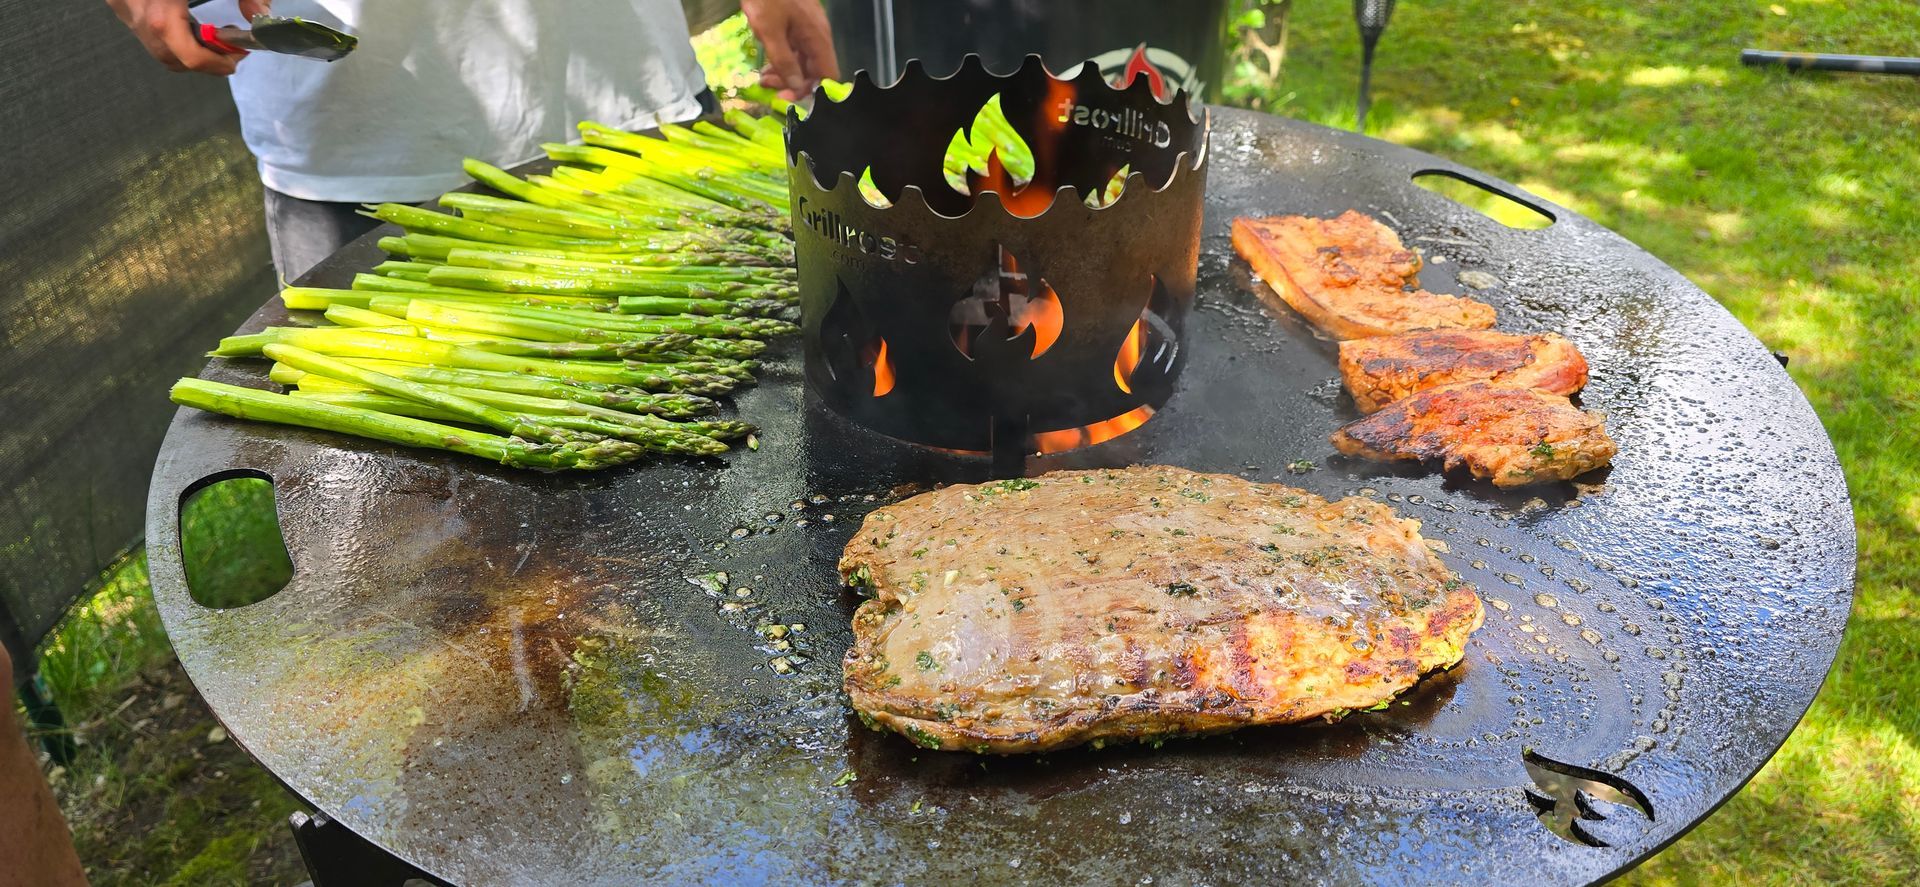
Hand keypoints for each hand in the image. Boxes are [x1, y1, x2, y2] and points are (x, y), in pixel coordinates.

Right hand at [105, 0, 272, 74]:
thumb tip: (258, 16)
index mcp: (161, 3)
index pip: (187, 54)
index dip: (216, 63)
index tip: (238, 54)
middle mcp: (134, 8)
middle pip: (170, 57)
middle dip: (204, 61)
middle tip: (230, 49)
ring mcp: (122, 5)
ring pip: (155, 48)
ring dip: (186, 50)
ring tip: (212, 35)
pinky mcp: (118, 1)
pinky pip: (144, 30)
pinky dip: (169, 35)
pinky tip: (188, 20)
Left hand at [740, 0, 839, 100]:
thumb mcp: (769, 31)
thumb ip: (784, 60)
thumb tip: (796, 86)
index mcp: (817, 37)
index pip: (827, 75)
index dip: (812, 92)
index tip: (789, 98)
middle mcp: (817, 36)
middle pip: (814, 70)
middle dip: (794, 84)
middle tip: (771, 90)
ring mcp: (807, 29)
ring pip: (803, 61)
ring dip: (786, 74)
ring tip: (764, 80)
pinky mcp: (796, 25)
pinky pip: (795, 50)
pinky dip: (783, 61)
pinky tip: (767, 67)